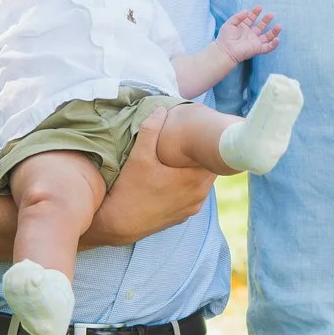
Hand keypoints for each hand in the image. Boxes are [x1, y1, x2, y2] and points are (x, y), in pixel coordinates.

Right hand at [82, 107, 215, 245]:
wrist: (119, 225)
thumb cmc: (129, 190)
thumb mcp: (138, 157)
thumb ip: (151, 131)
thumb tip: (161, 109)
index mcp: (195, 178)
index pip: (214, 156)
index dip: (208, 144)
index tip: (200, 134)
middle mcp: (199, 195)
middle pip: (209, 168)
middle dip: (200, 156)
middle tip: (190, 142)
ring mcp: (192, 207)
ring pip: (201, 182)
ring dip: (194, 170)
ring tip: (181, 158)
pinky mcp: (184, 216)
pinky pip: (193, 195)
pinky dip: (187, 185)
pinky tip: (173, 178)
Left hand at [217, 7, 280, 62]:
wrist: (225, 50)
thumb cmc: (225, 38)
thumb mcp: (230, 23)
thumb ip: (238, 16)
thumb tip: (247, 10)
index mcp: (243, 27)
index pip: (251, 18)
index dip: (255, 12)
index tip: (259, 7)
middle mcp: (250, 34)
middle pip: (261, 26)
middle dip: (266, 20)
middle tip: (271, 14)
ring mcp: (254, 42)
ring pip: (267, 37)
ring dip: (273, 32)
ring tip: (279, 26)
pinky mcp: (257, 49)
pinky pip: (268, 47)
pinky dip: (273, 44)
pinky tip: (277, 39)